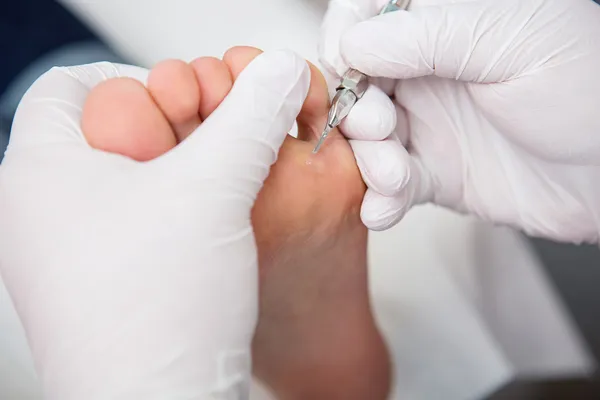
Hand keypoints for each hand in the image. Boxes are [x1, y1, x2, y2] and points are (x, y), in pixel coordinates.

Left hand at [0, 51, 308, 398]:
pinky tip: (202, 235)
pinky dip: (166, 214)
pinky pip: (125, 224)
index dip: (137, 78)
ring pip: (120, 180)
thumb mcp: (214, 190)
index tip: (186, 103)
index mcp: (38, 170)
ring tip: (215, 195)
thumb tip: (277, 71)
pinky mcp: (88, 284)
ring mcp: (59, 252)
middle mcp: (35, 211)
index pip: (73, 85)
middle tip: (213, 149)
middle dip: (167, 130)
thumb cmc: (160, 311)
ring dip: (174, 174)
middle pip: (102, 131)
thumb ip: (250, 117)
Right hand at [319, 0, 599, 243]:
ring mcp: (431, 123)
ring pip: (369, 138)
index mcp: (449, 22)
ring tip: (392, 175)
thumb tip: (356, 42)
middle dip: (356, 107)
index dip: (346, 34)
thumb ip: (429, 38)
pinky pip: (392, 184)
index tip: (344, 64)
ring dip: (368, 160)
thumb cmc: (590, 90)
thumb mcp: (515, 41)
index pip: (371, 12)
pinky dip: (382, 199)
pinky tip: (384, 208)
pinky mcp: (436, 173)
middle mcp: (432, 71)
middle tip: (377, 125)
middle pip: (360, 81)